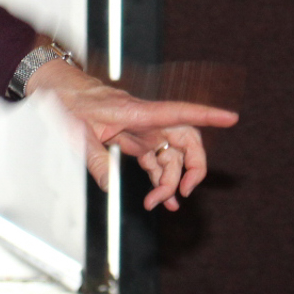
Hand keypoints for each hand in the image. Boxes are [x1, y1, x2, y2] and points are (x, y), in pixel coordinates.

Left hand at [26, 60, 239, 211]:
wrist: (61, 90)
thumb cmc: (71, 102)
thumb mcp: (78, 131)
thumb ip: (95, 158)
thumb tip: (109, 185)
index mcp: (138, 112)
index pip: (179, 112)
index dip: (207, 115)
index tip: (232, 118)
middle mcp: (147, 120)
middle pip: (186, 139)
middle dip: (194, 167)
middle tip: (184, 193)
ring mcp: (144, 130)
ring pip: (173, 155)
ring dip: (171, 181)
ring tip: (159, 203)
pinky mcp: (136, 139)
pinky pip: (158, 160)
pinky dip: (161, 179)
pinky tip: (161, 197)